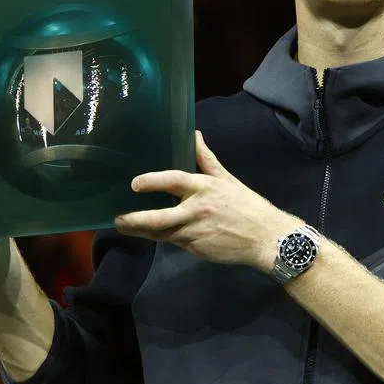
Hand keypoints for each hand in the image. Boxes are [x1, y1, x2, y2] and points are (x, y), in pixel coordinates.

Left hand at [114, 131, 301, 272]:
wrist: (265, 239)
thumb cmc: (246, 206)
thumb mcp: (227, 179)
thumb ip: (206, 159)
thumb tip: (194, 134)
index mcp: (204, 188)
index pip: (173, 181)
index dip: (152, 181)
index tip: (134, 184)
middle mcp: (196, 210)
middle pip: (159, 218)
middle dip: (135, 219)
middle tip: (118, 218)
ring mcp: (195, 233)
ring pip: (162, 234)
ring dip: (141, 231)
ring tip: (124, 226)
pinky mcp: (196, 249)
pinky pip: (174, 242)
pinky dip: (161, 238)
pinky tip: (149, 234)